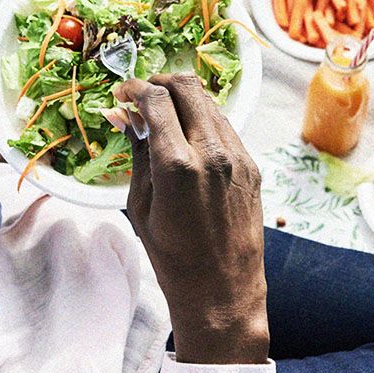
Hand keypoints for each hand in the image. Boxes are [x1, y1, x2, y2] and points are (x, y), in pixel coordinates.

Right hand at [115, 73, 268, 364]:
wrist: (222, 290)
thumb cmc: (172, 257)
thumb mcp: (140, 204)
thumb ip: (136, 152)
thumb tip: (122, 115)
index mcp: (177, 164)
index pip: (156, 100)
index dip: (134, 88)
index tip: (121, 94)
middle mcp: (212, 152)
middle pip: (187, 86)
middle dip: (160, 82)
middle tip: (142, 96)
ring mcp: (237, 157)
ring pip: (209, 102)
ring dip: (183, 99)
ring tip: (163, 116)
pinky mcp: (251, 165)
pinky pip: (225, 126)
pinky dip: (203, 119)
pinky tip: (187, 137)